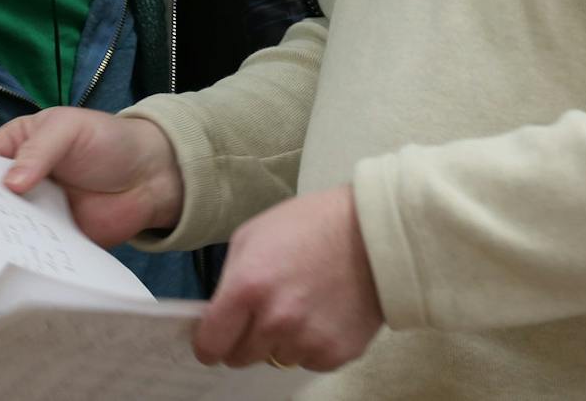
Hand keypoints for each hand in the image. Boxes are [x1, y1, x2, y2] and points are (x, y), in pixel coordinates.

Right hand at [0, 107, 184, 246]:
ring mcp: (34, 213)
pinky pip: (32, 251)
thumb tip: (11, 183)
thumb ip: (40, 151)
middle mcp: (19, 183)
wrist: (151, 176)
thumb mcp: (70, 130)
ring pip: (5, 230)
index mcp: (16, 148)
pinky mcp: (52, 240)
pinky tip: (13, 268)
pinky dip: (24, 257)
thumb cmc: (108, 141)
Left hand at [194, 185, 382, 372]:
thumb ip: (230, 280)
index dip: (210, 341)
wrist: (375, 230)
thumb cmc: (312, 224)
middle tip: (266, 310)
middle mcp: (275, 321)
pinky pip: (309, 361)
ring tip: (304, 303)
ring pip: (276, 360)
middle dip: (246, 338)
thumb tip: (217, 316)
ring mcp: (307, 341)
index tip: (216, 337)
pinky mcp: (336, 353)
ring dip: (282, 340)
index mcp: (247, 287)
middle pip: (240, 358)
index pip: (210, 345)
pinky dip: (312, 343)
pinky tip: (325, 312)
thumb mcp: (254, 235)